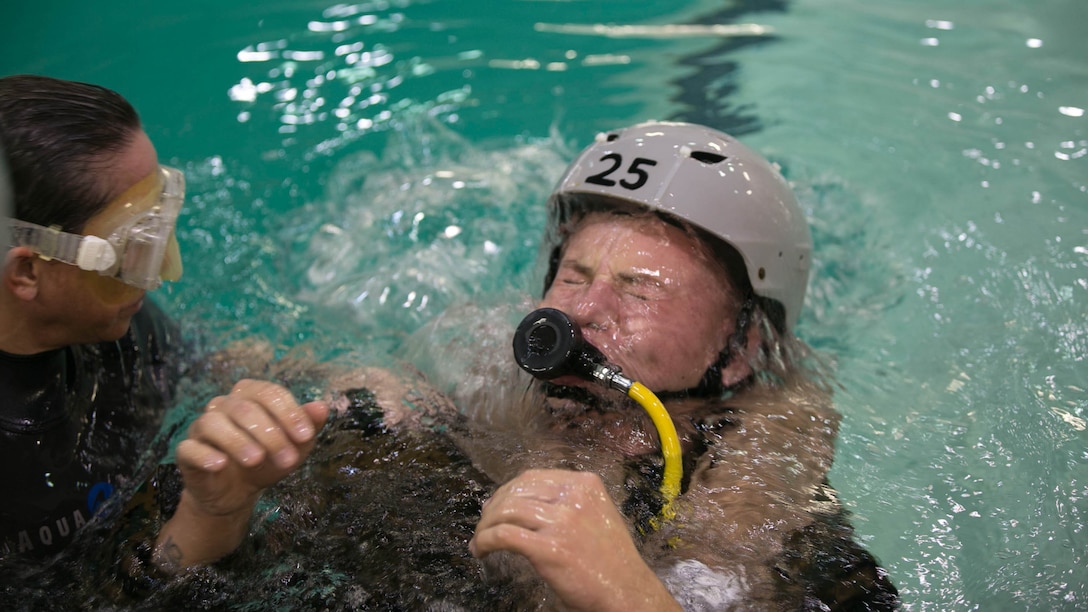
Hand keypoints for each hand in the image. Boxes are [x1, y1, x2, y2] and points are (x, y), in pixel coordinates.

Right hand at [154, 379, 327, 570]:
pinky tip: (221, 464)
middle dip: (270, 434)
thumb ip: (308, 426)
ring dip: (238, 441)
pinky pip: (189, 447)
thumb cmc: (268, 460)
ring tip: (256, 460)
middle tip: (287, 459)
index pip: (269, 393)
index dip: (289, 413)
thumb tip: (322, 406)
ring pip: (214, 422)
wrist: (238, 492)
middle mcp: (223, 405)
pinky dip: (205, 454)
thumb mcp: (294, 446)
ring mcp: (202, 426)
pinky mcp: (187, 451)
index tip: (305, 437)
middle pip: (245, 408)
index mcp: (250, 395)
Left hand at [470, 469, 679, 611]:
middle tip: (484, 525)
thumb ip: (567, 503)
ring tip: (480, 541)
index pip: (533, 477)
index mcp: (585, 484)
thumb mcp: (596, 515)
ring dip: (485, 526)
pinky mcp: (550, 548)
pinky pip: (504, 535)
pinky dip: (485, 541)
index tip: (495, 506)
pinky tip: (481, 550)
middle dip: (493, 507)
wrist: (627, 591)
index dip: (507, 490)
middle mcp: (573, 496)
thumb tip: (520, 503)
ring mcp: (562, 521)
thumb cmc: (611, 560)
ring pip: (506, 511)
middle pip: (516, 491)